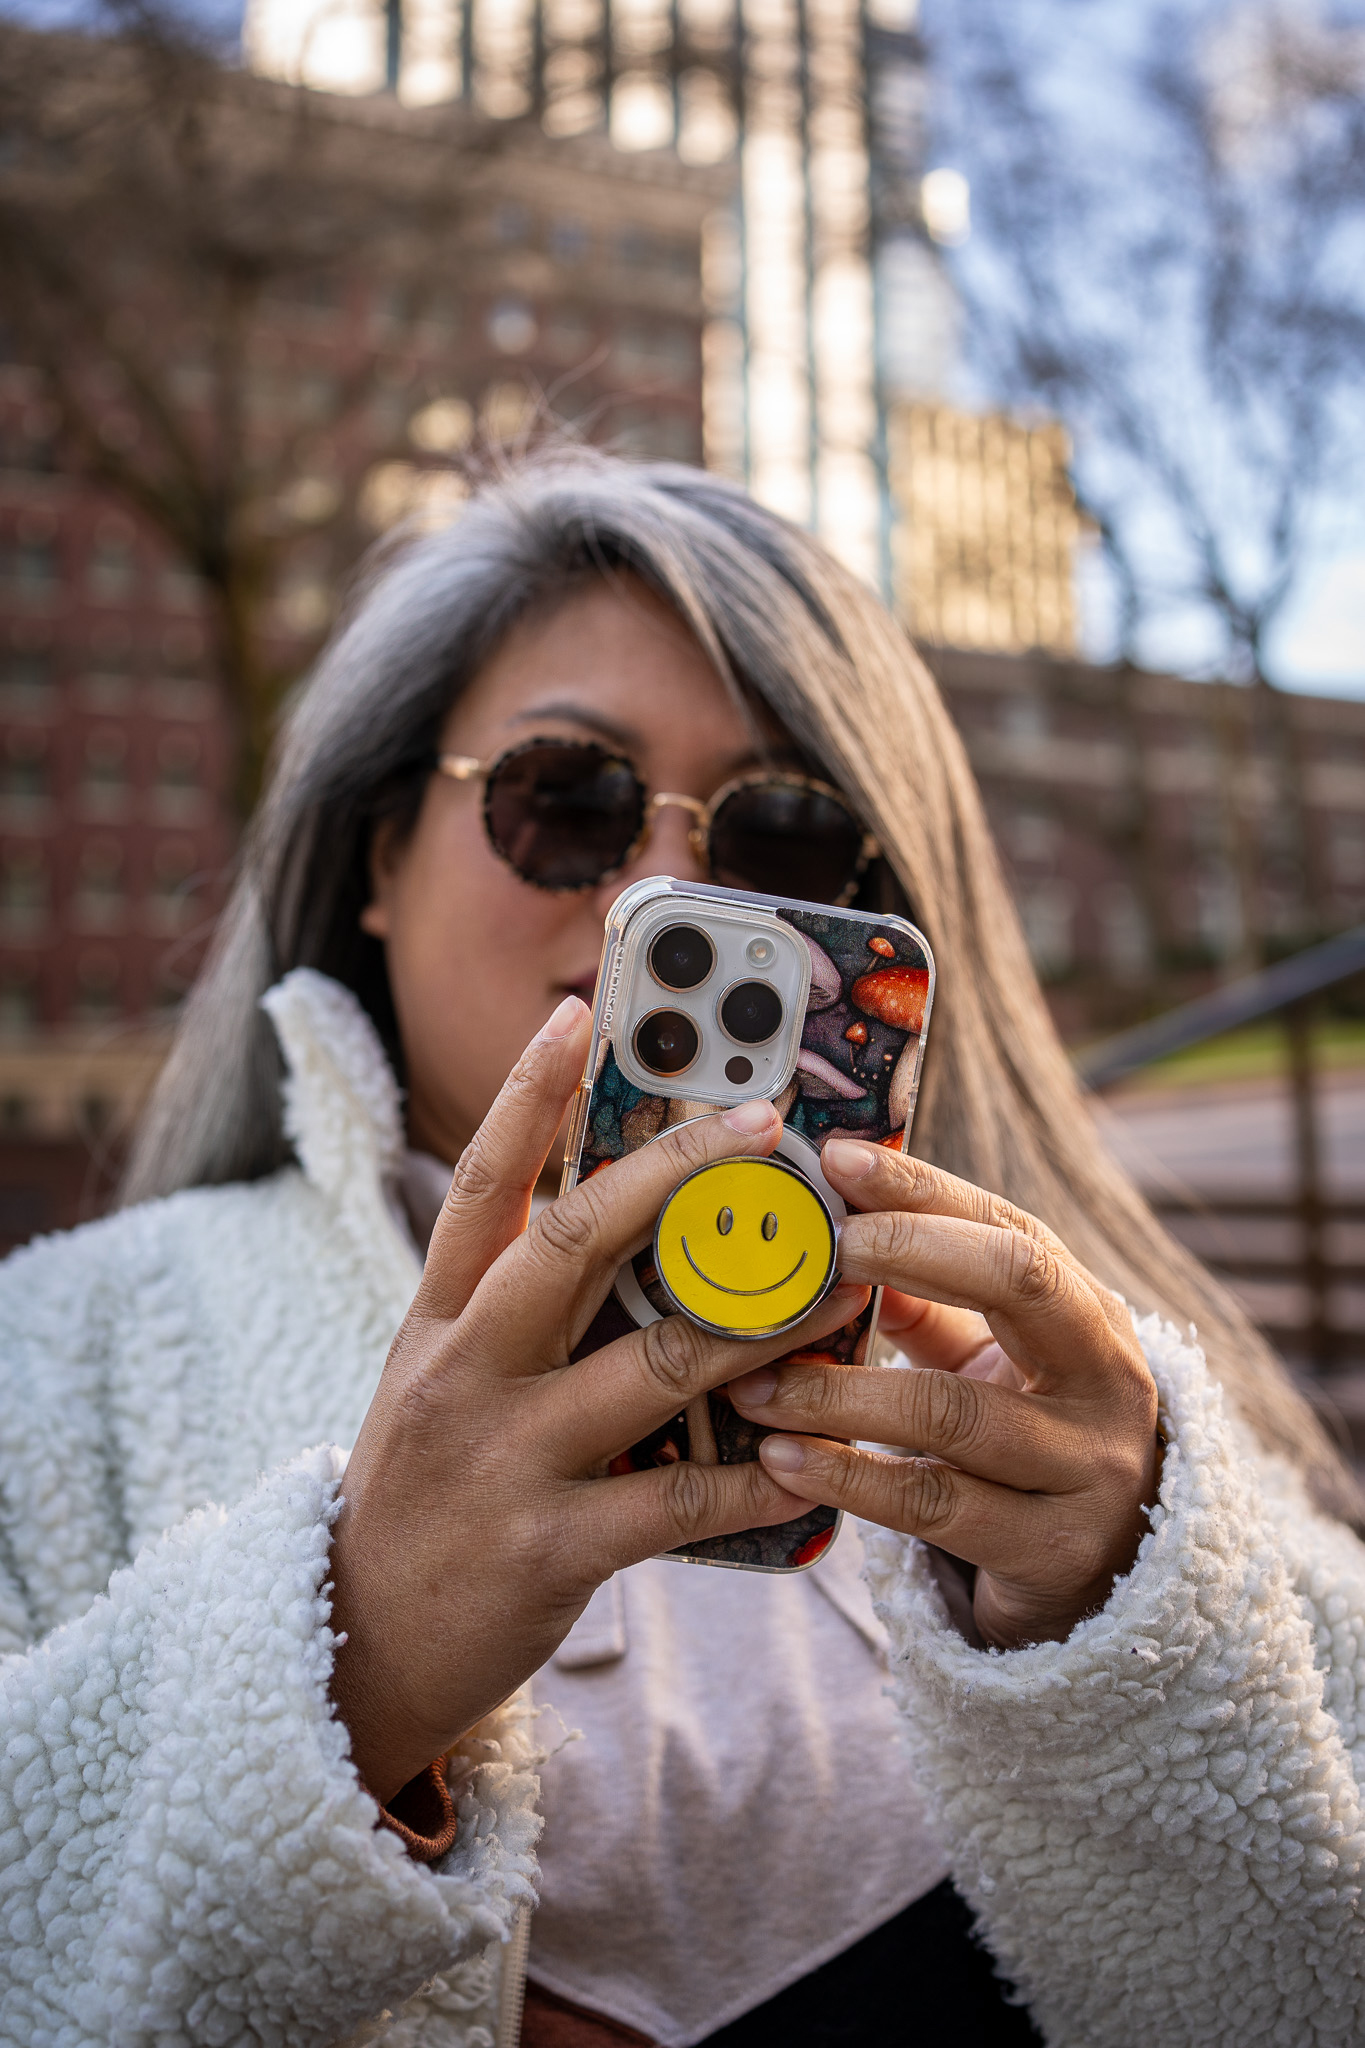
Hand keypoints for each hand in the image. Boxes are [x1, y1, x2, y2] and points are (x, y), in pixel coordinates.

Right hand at [328, 998, 859, 1803]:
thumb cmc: (424, 1491)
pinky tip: (815, 1458)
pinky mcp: (551, 1549)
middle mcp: (468, 1371)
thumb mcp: (436, 1379)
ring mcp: (509, 1458)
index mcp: (439, 1319)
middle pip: (574, 1243)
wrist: (356, 1646)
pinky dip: (757, 1478)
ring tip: (839, 1282)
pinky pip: (681, 1505)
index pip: (481, 1185)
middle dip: (674, 1175)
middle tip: (763, 1121)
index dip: (528, 1096)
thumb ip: (506, 1305)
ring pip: (655, 1365)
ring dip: (760, 1321)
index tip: (579, 1013)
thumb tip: (617, 1222)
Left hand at [729, 1142, 1160, 1650]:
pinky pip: (933, 1506)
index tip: (836, 1160)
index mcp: (1089, 1312)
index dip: (923, 1189)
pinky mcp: (1048, 1551)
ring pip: (952, 1412)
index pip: (1009, 1226)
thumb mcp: (993, 1358)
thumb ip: (925, 1297)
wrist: (1114, 1575)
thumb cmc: (1028, 1434)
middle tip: (813, 1251)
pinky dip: (847, 1478)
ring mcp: (1086, 1468)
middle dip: (910, 1248)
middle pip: (1017, 1284)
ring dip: (837, 1393)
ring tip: (752, 1384)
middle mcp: (1106, 1379)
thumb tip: (832, 1218)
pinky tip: (780, 1459)